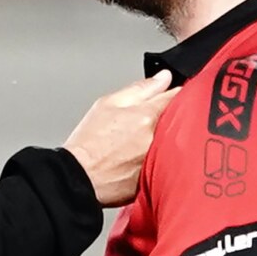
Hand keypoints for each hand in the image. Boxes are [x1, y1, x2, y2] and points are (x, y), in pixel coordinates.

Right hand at [63, 70, 177, 206]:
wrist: (78, 177)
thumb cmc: (88, 142)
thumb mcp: (107, 103)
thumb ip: (139, 88)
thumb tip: (163, 77)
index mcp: (146, 116)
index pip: (175, 96)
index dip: (176, 91)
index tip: (175, 91)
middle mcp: (156, 137)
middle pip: (178, 120)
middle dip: (173, 115)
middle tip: (153, 118)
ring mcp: (158, 159)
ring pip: (174, 140)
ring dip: (168, 136)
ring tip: (143, 139)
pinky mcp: (157, 178)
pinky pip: (167, 161)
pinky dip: (162, 156)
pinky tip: (144, 157)